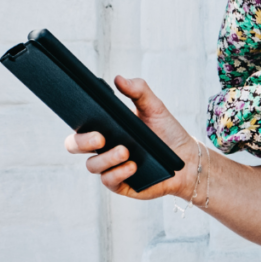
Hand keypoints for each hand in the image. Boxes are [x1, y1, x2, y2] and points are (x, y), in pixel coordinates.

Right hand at [64, 76, 198, 200]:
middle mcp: (103, 148)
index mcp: (105, 128)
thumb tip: (119, 78)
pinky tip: (133, 165)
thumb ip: (138, 91)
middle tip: (100, 137)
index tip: (81, 112)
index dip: (75, 120)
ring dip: (107, 158)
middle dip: (83, 141)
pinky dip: (119, 173)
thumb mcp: (154, 107)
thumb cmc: (166, 131)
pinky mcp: (121, 184)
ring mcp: (110, 166)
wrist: (185, 157)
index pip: (80, 124)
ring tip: (126, 151)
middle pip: (76, 145)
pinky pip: (109, 181)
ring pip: (93, 165)